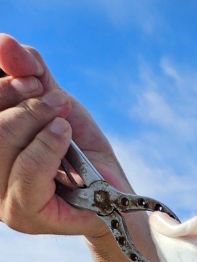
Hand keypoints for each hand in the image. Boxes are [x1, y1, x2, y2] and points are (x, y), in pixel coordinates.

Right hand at [0, 33, 125, 239]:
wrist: (115, 196)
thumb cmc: (82, 152)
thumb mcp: (55, 104)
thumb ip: (30, 74)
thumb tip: (6, 43)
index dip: (2, 87)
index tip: (33, 77)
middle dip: (26, 105)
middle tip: (58, 102)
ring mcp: (0, 200)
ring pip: (4, 143)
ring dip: (38, 121)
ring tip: (64, 121)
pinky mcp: (22, 215)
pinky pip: (27, 171)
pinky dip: (48, 145)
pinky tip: (64, 136)